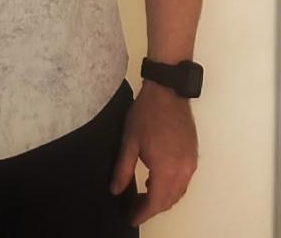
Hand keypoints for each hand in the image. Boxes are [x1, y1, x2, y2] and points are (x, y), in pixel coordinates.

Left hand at [110, 80, 197, 226]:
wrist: (167, 92)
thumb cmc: (148, 113)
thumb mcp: (130, 141)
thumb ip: (122, 169)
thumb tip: (116, 189)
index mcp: (166, 169)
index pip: (155, 202)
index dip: (143, 213)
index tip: (132, 217)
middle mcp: (182, 170)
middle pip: (169, 200)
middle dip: (152, 207)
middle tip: (136, 207)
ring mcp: (190, 163)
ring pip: (178, 192)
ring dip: (163, 198)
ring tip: (145, 193)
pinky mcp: (193, 156)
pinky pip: (184, 181)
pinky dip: (172, 186)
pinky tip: (157, 179)